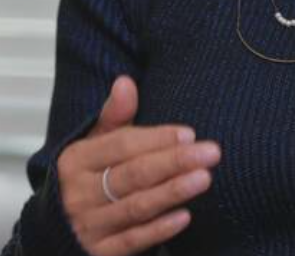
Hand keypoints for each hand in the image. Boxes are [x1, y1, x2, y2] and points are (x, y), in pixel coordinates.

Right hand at [56, 75, 221, 255]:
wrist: (58, 229)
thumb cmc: (86, 176)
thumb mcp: (93, 143)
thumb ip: (114, 115)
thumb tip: (126, 81)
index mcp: (77, 160)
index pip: (122, 145)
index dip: (157, 139)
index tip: (189, 133)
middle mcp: (80, 193)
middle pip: (133, 175)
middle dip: (174, 162)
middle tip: (210, 152)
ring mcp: (89, 226)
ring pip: (136, 207)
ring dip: (172, 192)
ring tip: (203, 178)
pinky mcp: (98, 254)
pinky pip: (132, 241)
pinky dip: (158, 229)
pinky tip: (184, 216)